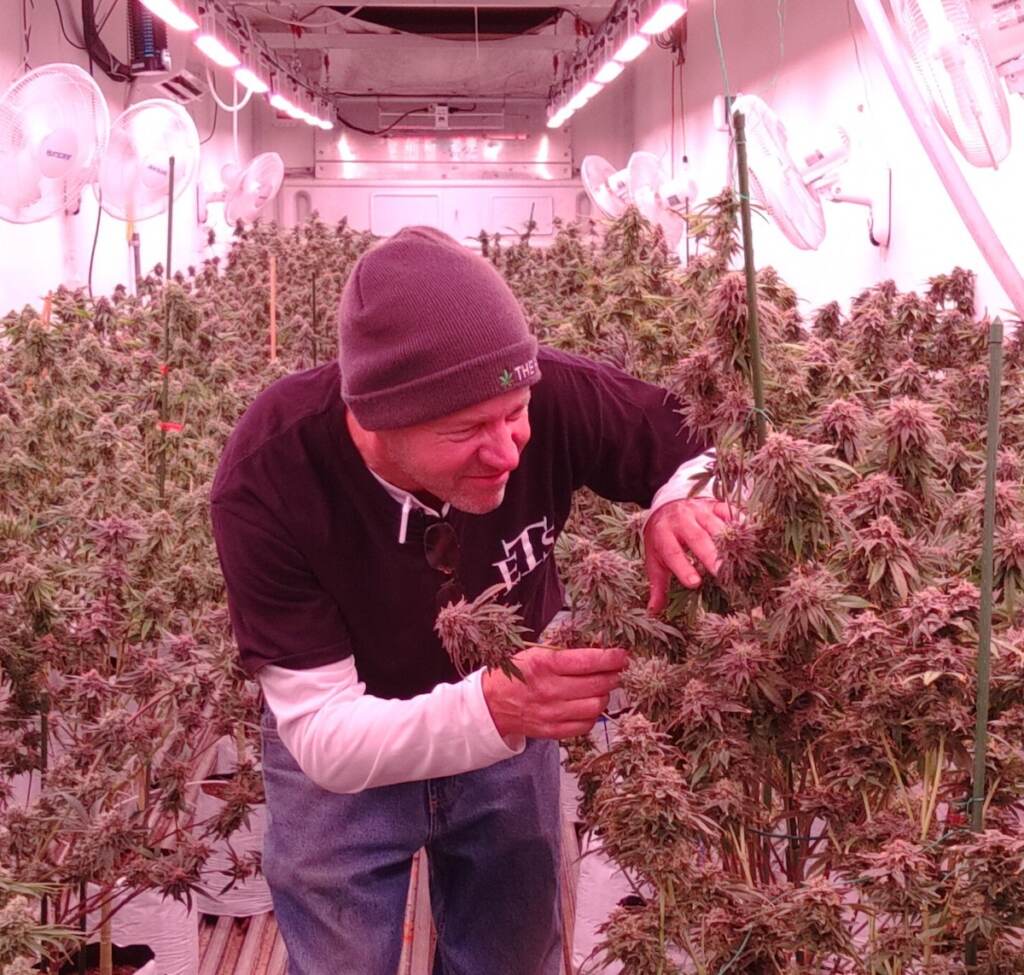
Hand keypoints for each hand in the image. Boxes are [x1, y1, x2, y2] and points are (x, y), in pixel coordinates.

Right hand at [481, 645, 627, 739]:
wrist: (492, 704)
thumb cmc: (516, 674)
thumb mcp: (535, 653)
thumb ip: (564, 652)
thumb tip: (599, 648)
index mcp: (544, 665)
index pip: (588, 661)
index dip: (611, 658)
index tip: (622, 655)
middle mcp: (549, 690)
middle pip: (597, 684)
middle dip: (613, 675)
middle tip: (617, 670)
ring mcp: (552, 713)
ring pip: (596, 706)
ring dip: (604, 695)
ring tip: (601, 687)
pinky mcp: (553, 731)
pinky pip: (586, 724)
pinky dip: (592, 714)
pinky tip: (588, 704)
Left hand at [644, 498, 734, 613]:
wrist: (667, 505)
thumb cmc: (662, 539)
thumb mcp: (655, 560)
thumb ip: (658, 586)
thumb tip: (653, 612)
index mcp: (664, 536)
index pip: (673, 553)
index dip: (683, 568)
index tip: (695, 583)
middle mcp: (681, 521)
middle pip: (697, 538)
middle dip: (709, 554)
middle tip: (721, 572)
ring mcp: (699, 511)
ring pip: (715, 525)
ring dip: (727, 541)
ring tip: (740, 558)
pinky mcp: (714, 505)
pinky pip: (729, 511)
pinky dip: (740, 522)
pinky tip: (750, 535)